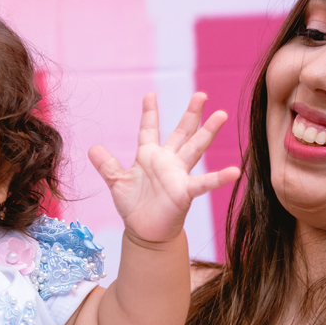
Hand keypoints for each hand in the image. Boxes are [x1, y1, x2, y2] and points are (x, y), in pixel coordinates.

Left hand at [88, 92, 239, 243]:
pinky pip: (204, 183)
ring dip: (208, 132)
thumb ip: (107, 165)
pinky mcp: (185, 192)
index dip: (150, 113)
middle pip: (181, 132)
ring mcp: (178, 175)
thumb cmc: (133, 205)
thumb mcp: (117, 182)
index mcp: (149, 156)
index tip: (150, 94)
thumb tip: (91, 148)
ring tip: (221, 115)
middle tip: (201, 94)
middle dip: (191, 114)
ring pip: (195, 149)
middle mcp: (167, 161)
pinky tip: (234, 171)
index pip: (149, 129)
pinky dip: (218, 178)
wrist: (144, 231)